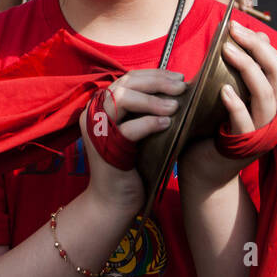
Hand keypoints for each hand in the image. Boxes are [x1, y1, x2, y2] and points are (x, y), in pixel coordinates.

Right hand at [79, 69, 186, 209]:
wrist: (114, 201)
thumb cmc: (130, 165)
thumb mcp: (138, 131)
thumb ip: (146, 110)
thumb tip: (176, 89)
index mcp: (102, 105)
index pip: (129, 79)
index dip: (155, 75)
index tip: (179, 78)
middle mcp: (95, 112)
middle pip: (125, 83)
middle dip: (157, 82)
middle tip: (181, 87)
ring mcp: (96, 128)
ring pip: (122, 99)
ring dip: (152, 100)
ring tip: (175, 106)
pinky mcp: (104, 146)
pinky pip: (128, 128)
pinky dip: (149, 123)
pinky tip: (167, 124)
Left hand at [179, 20, 276, 189]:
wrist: (204, 168)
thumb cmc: (215, 126)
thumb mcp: (231, 93)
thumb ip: (243, 70)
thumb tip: (256, 37)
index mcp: (273, 100)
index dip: (262, 44)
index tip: (238, 27)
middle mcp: (274, 114)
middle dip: (258, 48)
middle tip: (235, 30)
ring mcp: (261, 131)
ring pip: (266, 94)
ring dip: (248, 68)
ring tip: (227, 50)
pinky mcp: (243, 145)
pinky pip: (245, 121)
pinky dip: (236, 104)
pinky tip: (223, 90)